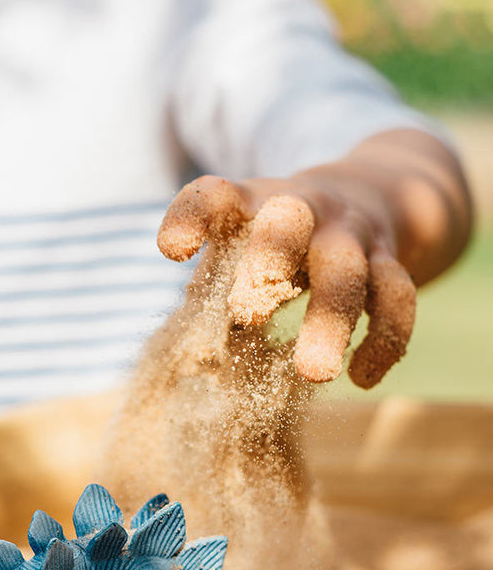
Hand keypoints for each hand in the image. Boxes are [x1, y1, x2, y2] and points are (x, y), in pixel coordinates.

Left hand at [156, 173, 415, 387]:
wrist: (373, 192)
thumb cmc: (278, 238)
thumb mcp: (243, 244)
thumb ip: (213, 288)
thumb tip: (192, 357)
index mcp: (253, 200)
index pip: (216, 196)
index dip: (192, 217)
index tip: (172, 250)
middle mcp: (305, 208)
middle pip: (291, 221)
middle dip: (269, 261)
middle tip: (244, 315)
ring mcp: (352, 233)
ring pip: (348, 271)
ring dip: (330, 322)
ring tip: (313, 374)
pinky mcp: (391, 260)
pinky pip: (397, 298)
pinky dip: (384, 340)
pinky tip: (361, 377)